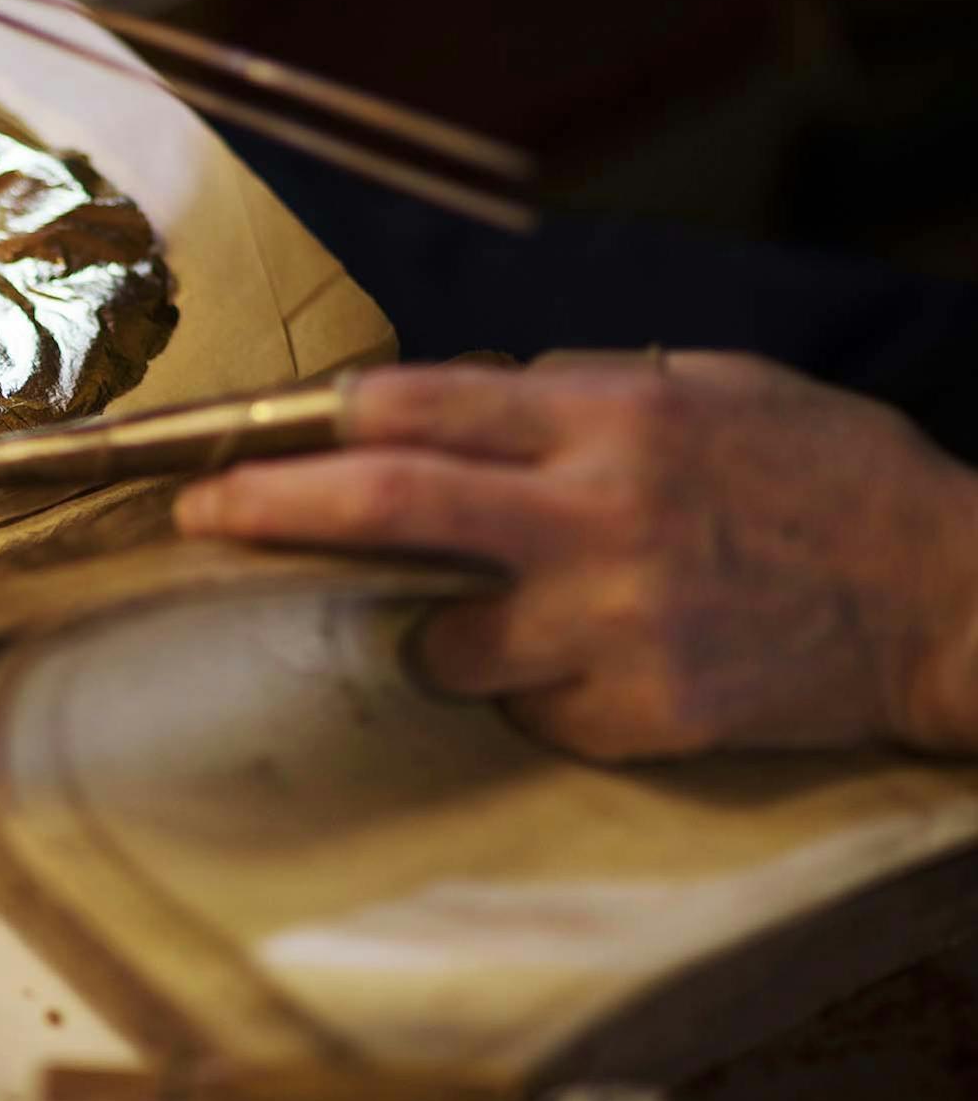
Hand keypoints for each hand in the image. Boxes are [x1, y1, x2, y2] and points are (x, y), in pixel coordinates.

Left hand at [174, 353, 977, 760]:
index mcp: (608, 417)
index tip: (241, 447)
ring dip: (443, 633)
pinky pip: (529, 710)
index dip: (311, 427)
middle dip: (270, 510)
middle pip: (385, 506)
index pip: (414, 407)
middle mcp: (596, 514)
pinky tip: (609, 665)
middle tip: (198, 517)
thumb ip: (576, 392)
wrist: (954, 597)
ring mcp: (616, 623)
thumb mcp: (709, 387)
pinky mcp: (643, 713)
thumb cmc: (824, 477)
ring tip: (523, 618)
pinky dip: (537, 692)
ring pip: (442, 641)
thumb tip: (453, 403)